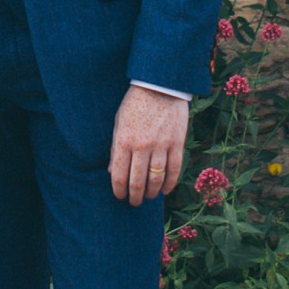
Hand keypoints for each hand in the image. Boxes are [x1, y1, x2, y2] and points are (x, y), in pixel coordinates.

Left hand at [109, 84, 186, 204]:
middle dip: (134, 196)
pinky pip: (174, 170)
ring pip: (156, 179)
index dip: (119, 190)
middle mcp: (142, 146)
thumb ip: (115, 148)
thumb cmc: (135, 103)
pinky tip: (165, 190)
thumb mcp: (119, 122)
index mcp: (124, 141)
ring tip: (148, 197)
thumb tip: (111, 171)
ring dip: (151, 192)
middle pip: (137, 181)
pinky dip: (170, 183)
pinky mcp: (177, 143)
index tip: (119, 196)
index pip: (119, 175)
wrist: (160, 85)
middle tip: (134, 203)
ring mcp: (161, 145)